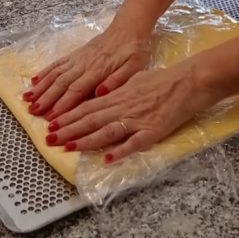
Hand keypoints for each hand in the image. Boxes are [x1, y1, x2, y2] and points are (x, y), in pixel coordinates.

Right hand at [23, 24, 150, 117]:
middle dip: (46, 98)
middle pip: (62, 83)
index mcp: (99, 70)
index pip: (77, 89)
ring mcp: (78, 58)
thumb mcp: (135, 67)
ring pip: (56, 73)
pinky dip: (45, 72)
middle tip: (32, 112)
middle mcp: (84, 64)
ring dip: (41, 86)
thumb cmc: (133, 51)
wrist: (128, 28)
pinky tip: (34, 81)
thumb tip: (100, 92)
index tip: (51, 117)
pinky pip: (58, 63)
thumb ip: (118, 80)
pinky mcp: (76, 54)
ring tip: (27, 99)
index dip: (63, 104)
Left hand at [43, 61, 214, 162]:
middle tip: (49, 139)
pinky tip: (107, 159)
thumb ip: (116, 88)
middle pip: (91, 119)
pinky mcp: (152, 131)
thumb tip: (100, 93)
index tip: (52, 123)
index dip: (68, 116)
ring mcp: (137, 119)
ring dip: (86, 140)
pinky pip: (134, 143)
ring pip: (106, 131)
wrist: (188, 81)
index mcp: (118, 94)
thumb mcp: (135, 78)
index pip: (88, 106)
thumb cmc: (163, 79)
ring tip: (68, 147)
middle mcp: (123, 107)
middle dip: (69, 129)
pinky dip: (120, 151)